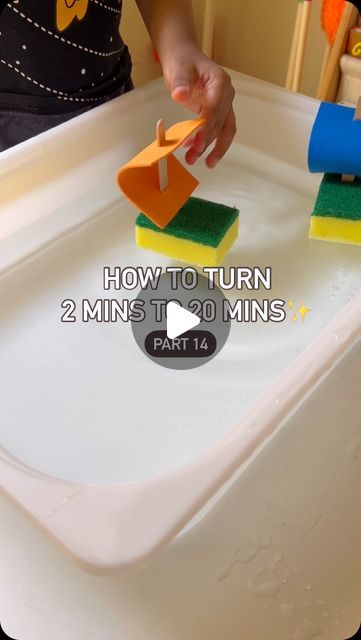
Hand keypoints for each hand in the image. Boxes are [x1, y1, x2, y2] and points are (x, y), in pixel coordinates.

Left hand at [162, 45, 235, 167]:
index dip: (206, 127)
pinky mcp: (217, 112)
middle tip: (192, 156)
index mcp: (220, 82)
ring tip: (196, 160)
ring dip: (212, 148)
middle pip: (221, 123)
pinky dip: (209, 143)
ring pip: (223, 131)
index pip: (215, 109)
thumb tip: (180, 95)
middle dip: (207, 142)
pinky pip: (218, 130)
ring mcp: (223, 104)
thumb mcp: (179, 68)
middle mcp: (226, 95)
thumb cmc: (182, 60)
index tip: (196, 142)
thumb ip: (180, 82)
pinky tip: (196, 152)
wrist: (184, 57)